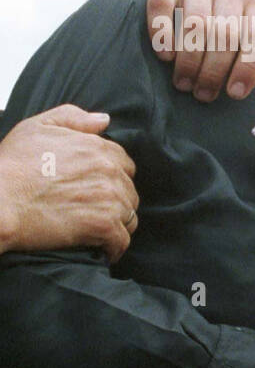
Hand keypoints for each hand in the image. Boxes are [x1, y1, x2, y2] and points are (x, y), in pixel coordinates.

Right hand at [0, 105, 137, 261]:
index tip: (97, 187)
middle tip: (95, 210)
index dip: (112, 176)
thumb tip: (104, 120)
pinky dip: (115, 247)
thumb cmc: (11, 166)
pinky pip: (122, 241)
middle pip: (129, 190)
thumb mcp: (36, 128)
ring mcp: (110, 199)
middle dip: (116, 200)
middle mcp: (109, 172)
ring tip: (99, 230)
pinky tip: (104, 250)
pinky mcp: (103, 226)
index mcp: (97, 148)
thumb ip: (73, 118)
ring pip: (129, 215)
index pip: (123, 163)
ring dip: (117, 223)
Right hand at [132, 0, 254, 100]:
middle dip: (213, 72)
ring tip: (183, 84)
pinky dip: (162, 34)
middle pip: (225, 35)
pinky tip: (164, 56)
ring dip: (189, 61)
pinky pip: (162, 6)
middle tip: (202, 94)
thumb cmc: (220, 5)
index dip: (249, 68)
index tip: (234, 94)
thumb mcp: (245, 22)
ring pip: (196, 25)